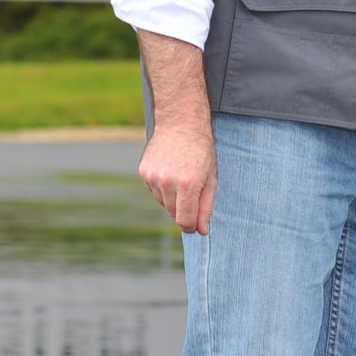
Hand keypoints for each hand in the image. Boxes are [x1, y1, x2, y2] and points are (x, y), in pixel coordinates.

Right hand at [138, 119, 216, 234]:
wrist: (181, 123)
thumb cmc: (202, 151)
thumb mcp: (211, 179)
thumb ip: (206, 207)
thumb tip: (202, 231)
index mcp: (188, 185)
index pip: (184, 221)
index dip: (191, 227)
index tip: (196, 226)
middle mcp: (167, 182)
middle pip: (173, 214)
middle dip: (185, 211)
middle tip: (194, 193)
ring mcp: (152, 177)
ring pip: (163, 203)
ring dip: (174, 199)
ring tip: (183, 178)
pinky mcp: (143, 172)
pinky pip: (154, 191)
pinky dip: (163, 188)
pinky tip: (171, 173)